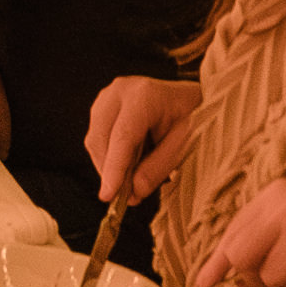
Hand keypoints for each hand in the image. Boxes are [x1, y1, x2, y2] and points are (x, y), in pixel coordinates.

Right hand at [84, 70, 200, 200]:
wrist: (187, 98)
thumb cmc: (190, 118)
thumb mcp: (185, 143)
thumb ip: (159, 167)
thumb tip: (133, 193)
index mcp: (145, 95)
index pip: (123, 136)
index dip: (114, 168)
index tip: (108, 195)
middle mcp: (120, 91)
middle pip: (101, 139)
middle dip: (110, 171)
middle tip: (129, 195)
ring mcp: (108, 96)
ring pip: (95, 141)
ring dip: (109, 165)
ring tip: (136, 174)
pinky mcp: (102, 106)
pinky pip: (96, 139)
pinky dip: (109, 157)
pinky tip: (130, 160)